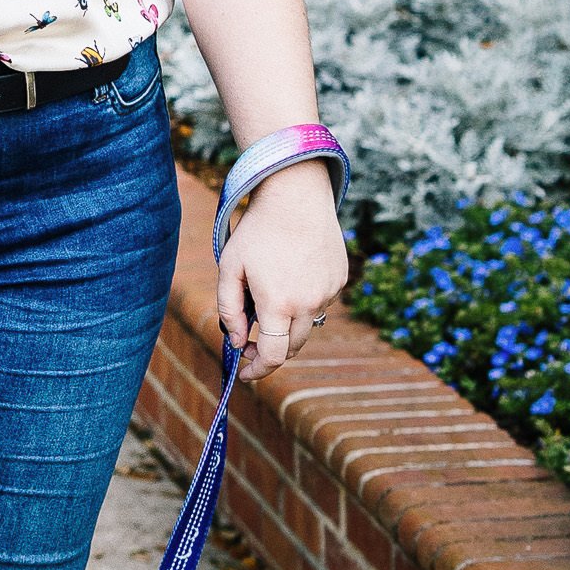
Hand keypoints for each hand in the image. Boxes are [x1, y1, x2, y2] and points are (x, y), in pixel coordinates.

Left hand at [217, 160, 348, 377]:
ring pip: (307, 325)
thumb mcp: (230, 269)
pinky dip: (304, 301)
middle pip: (291, 347)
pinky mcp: (340, 279)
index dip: (257, 371)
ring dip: (287, 323)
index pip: (272, 356)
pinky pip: (320, 302)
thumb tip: (237, 341)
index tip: (244, 374)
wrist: (296, 195)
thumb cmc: (257, 230)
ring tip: (268, 294)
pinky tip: (291, 274)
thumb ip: (229, 310)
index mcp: (279, 305)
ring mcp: (329, 292)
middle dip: (270, 350)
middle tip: (249, 340)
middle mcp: (310, 304)